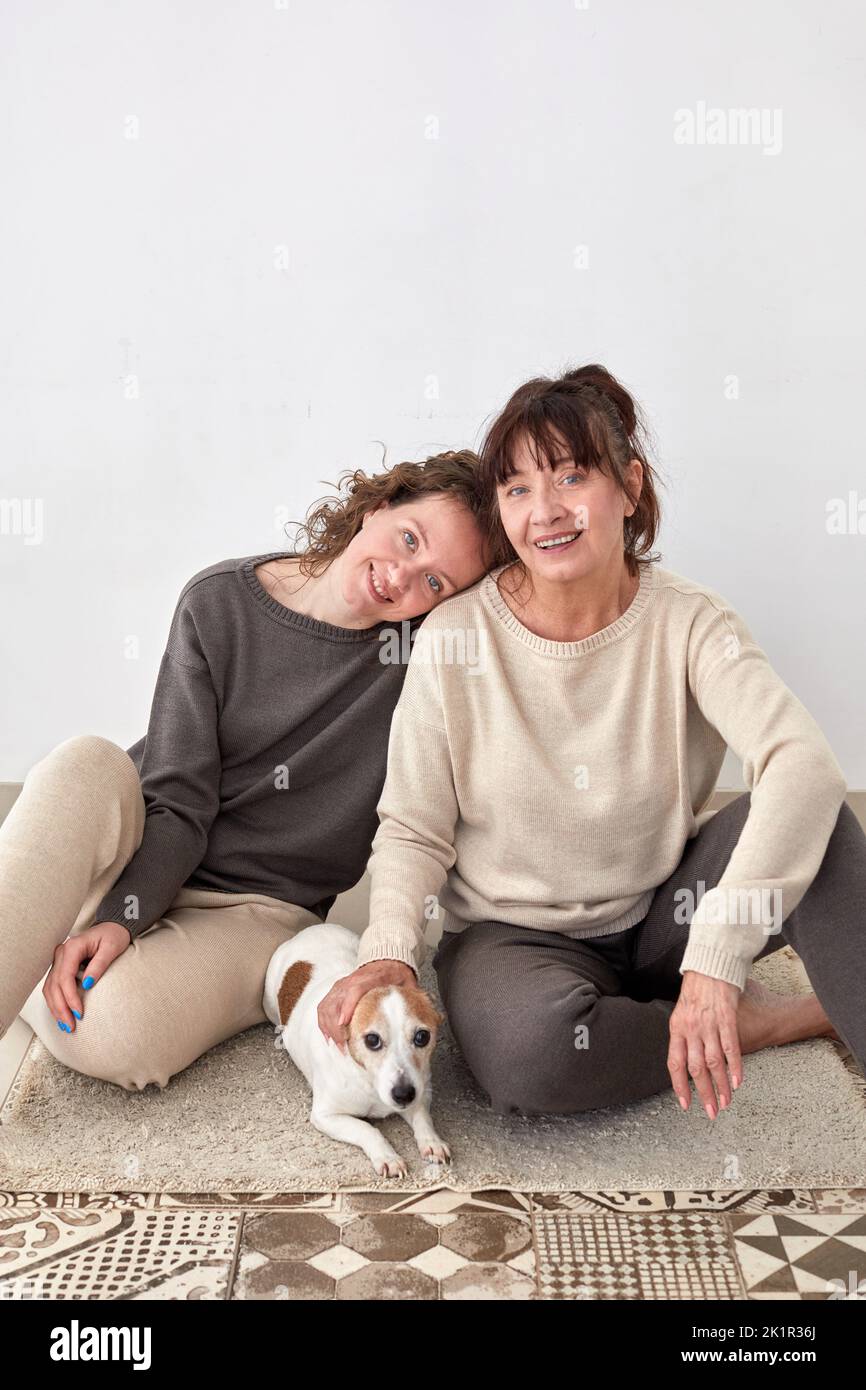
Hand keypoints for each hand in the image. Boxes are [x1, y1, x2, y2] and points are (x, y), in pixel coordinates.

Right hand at [43, 921, 131, 1032]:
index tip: (79, 1013)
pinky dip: (56, 1002)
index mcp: (72, 947)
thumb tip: (87, 984)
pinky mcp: (61, 966)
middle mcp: (61, 953)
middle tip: (70, 1025)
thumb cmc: (114, 936)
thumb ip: (99, 965)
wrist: (113, 927)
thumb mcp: (111, 948)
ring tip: (65, 1025)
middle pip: (54, 985)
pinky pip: (53, 986)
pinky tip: (61, 1015)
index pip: (65, 977)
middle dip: (61, 1008)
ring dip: (56, 1008)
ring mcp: (59, 960)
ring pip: (50, 988)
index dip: (70, 997)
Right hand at [318, 959, 416, 1052]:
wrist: (386, 961)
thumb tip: (431, 1015)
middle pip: (335, 1002)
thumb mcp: (407, 984)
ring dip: (329, 1027)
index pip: (354, 990)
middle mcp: (351, 981)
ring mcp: (341, 986)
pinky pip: (324, 1007)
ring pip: (327, 1006)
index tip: (345, 1023)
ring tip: (339, 1045)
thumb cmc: (396, 976)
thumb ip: (415, 998)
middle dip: (336, 1026)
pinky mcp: (336, 992)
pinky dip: (324, 1023)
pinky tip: (331, 1038)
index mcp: (369, 978)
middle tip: (344, 1046)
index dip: (347, 1007)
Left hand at [668, 969, 742, 1119]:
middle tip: (712, 1112)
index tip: (686, 1103)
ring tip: (726, 1102)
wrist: (710, 964)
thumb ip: (684, 1034)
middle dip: (704, 1093)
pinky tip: (738, 1081)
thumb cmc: (696, 988)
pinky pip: (730, 1048)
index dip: (680, 1085)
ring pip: (714, 1062)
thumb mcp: (682, 1011)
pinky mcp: (727, 1018)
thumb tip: (685, 1057)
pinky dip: (735, 1067)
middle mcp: (691, 1029)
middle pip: (696, 1068)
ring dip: (721, 1086)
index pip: (675, 1063)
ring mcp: (709, 1024)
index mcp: (677, 1028)